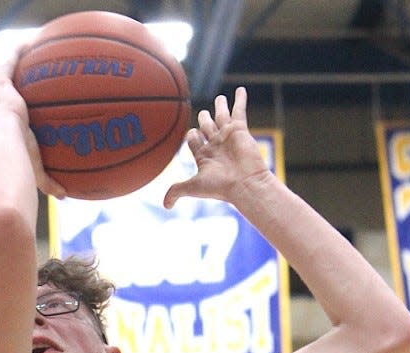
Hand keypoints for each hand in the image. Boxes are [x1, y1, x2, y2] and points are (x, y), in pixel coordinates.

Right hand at [0, 59, 65, 198]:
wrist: (7, 150)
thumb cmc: (20, 164)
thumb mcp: (36, 173)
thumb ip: (49, 182)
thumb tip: (65, 196)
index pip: (1, 120)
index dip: (7, 113)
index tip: (18, 111)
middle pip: (0, 95)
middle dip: (6, 87)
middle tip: (18, 83)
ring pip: (2, 75)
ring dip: (11, 64)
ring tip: (23, 54)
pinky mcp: (0, 85)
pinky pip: (9, 63)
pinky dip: (17, 53)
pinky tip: (28, 43)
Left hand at [164, 87, 267, 208]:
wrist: (244, 184)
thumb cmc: (220, 187)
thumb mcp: (194, 187)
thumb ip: (177, 190)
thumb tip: (165, 205)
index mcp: (204, 156)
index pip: (194, 140)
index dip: (191, 135)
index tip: (191, 134)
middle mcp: (215, 144)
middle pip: (206, 126)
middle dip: (204, 119)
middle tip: (203, 114)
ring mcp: (227, 136)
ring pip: (221, 116)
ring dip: (220, 107)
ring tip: (220, 99)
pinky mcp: (240, 130)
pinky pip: (239, 110)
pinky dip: (240, 100)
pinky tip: (240, 90)